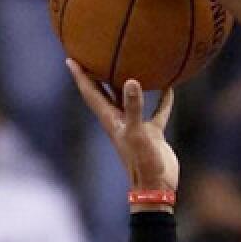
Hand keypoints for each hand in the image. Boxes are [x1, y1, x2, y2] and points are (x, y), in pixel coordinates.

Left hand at [66, 59, 178, 197]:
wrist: (156, 186)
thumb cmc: (142, 162)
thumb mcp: (137, 132)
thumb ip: (134, 107)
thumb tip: (131, 81)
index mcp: (110, 120)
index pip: (91, 93)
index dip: (80, 76)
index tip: (70, 58)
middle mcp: (120, 121)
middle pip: (104, 93)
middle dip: (97, 75)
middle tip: (94, 55)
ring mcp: (136, 126)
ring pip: (129, 100)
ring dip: (127, 84)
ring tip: (129, 64)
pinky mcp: (152, 133)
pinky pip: (157, 111)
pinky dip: (162, 100)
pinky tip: (169, 87)